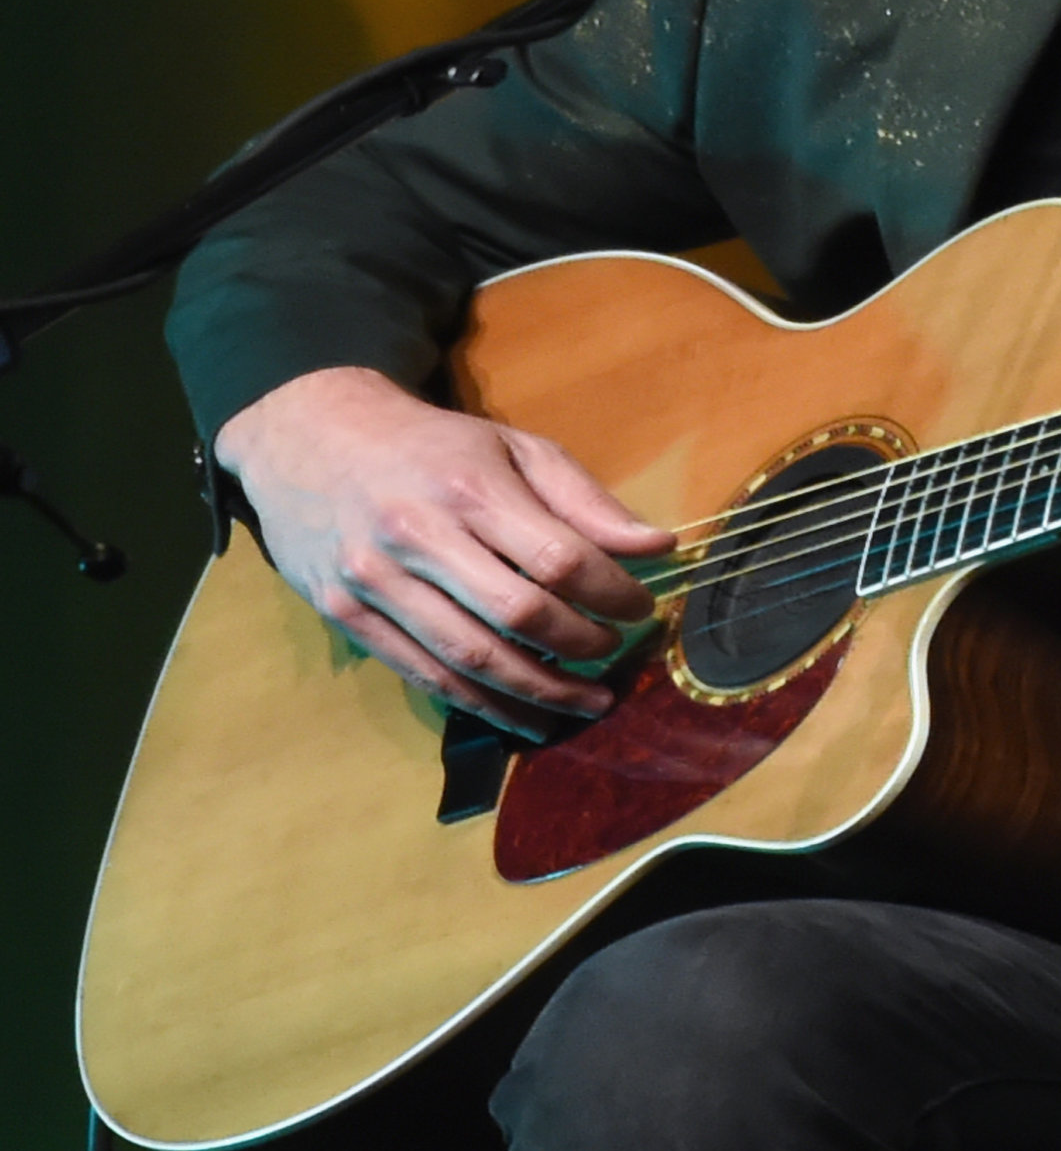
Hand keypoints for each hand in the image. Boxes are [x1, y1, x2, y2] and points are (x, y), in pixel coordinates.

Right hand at [215, 366, 675, 739]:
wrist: (311, 436)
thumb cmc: (432, 444)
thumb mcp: (513, 447)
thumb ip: (584, 500)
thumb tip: (659, 546)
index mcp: (470, 487)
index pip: (557, 557)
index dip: (611, 592)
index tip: (643, 608)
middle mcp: (419, 536)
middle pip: (517, 614)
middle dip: (580, 646)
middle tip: (617, 656)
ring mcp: (375, 581)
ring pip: (469, 659)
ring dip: (537, 693)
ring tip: (586, 705)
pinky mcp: (345, 615)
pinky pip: (422, 674)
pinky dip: (478, 703)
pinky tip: (521, 714)